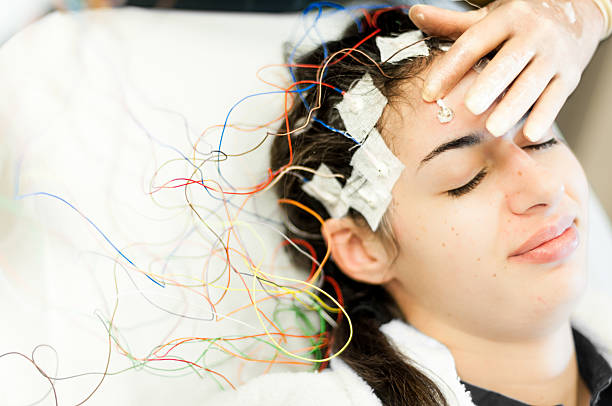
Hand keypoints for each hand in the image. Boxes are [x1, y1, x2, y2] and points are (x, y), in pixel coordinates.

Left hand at [409, 0, 605, 140]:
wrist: (578, 12)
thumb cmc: (521, 21)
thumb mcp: (489, 17)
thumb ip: (452, 23)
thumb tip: (415, 14)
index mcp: (507, 18)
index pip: (471, 44)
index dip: (449, 69)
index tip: (428, 94)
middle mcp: (533, 34)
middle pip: (507, 62)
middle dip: (489, 86)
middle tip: (470, 107)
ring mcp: (554, 55)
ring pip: (532, 83)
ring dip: (513, 107)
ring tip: (494, 128)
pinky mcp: (570, 75)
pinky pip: (555, 99)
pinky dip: (542, 118)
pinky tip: (526, 136)